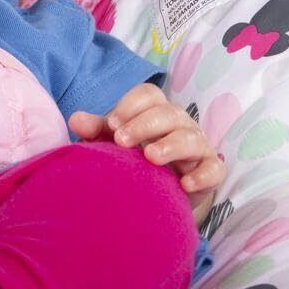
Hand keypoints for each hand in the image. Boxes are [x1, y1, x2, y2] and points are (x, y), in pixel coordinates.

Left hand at [69, 83, 226, 226]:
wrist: (160, 193)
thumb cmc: (134, 158)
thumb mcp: (114, 143)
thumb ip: (97, 130)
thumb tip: (75, 119)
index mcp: (156, 110)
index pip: (149, 95)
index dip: (131, 105)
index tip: (112, 125)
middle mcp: (180, 123)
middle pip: (169, 113)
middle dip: (144, 124)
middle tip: (122, 141)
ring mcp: (198, 146)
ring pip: (191, 138)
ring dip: (171, 145)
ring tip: (151, 156)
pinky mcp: (210, 173)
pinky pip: (214, 170)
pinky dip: (202, 175)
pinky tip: (184, 184)